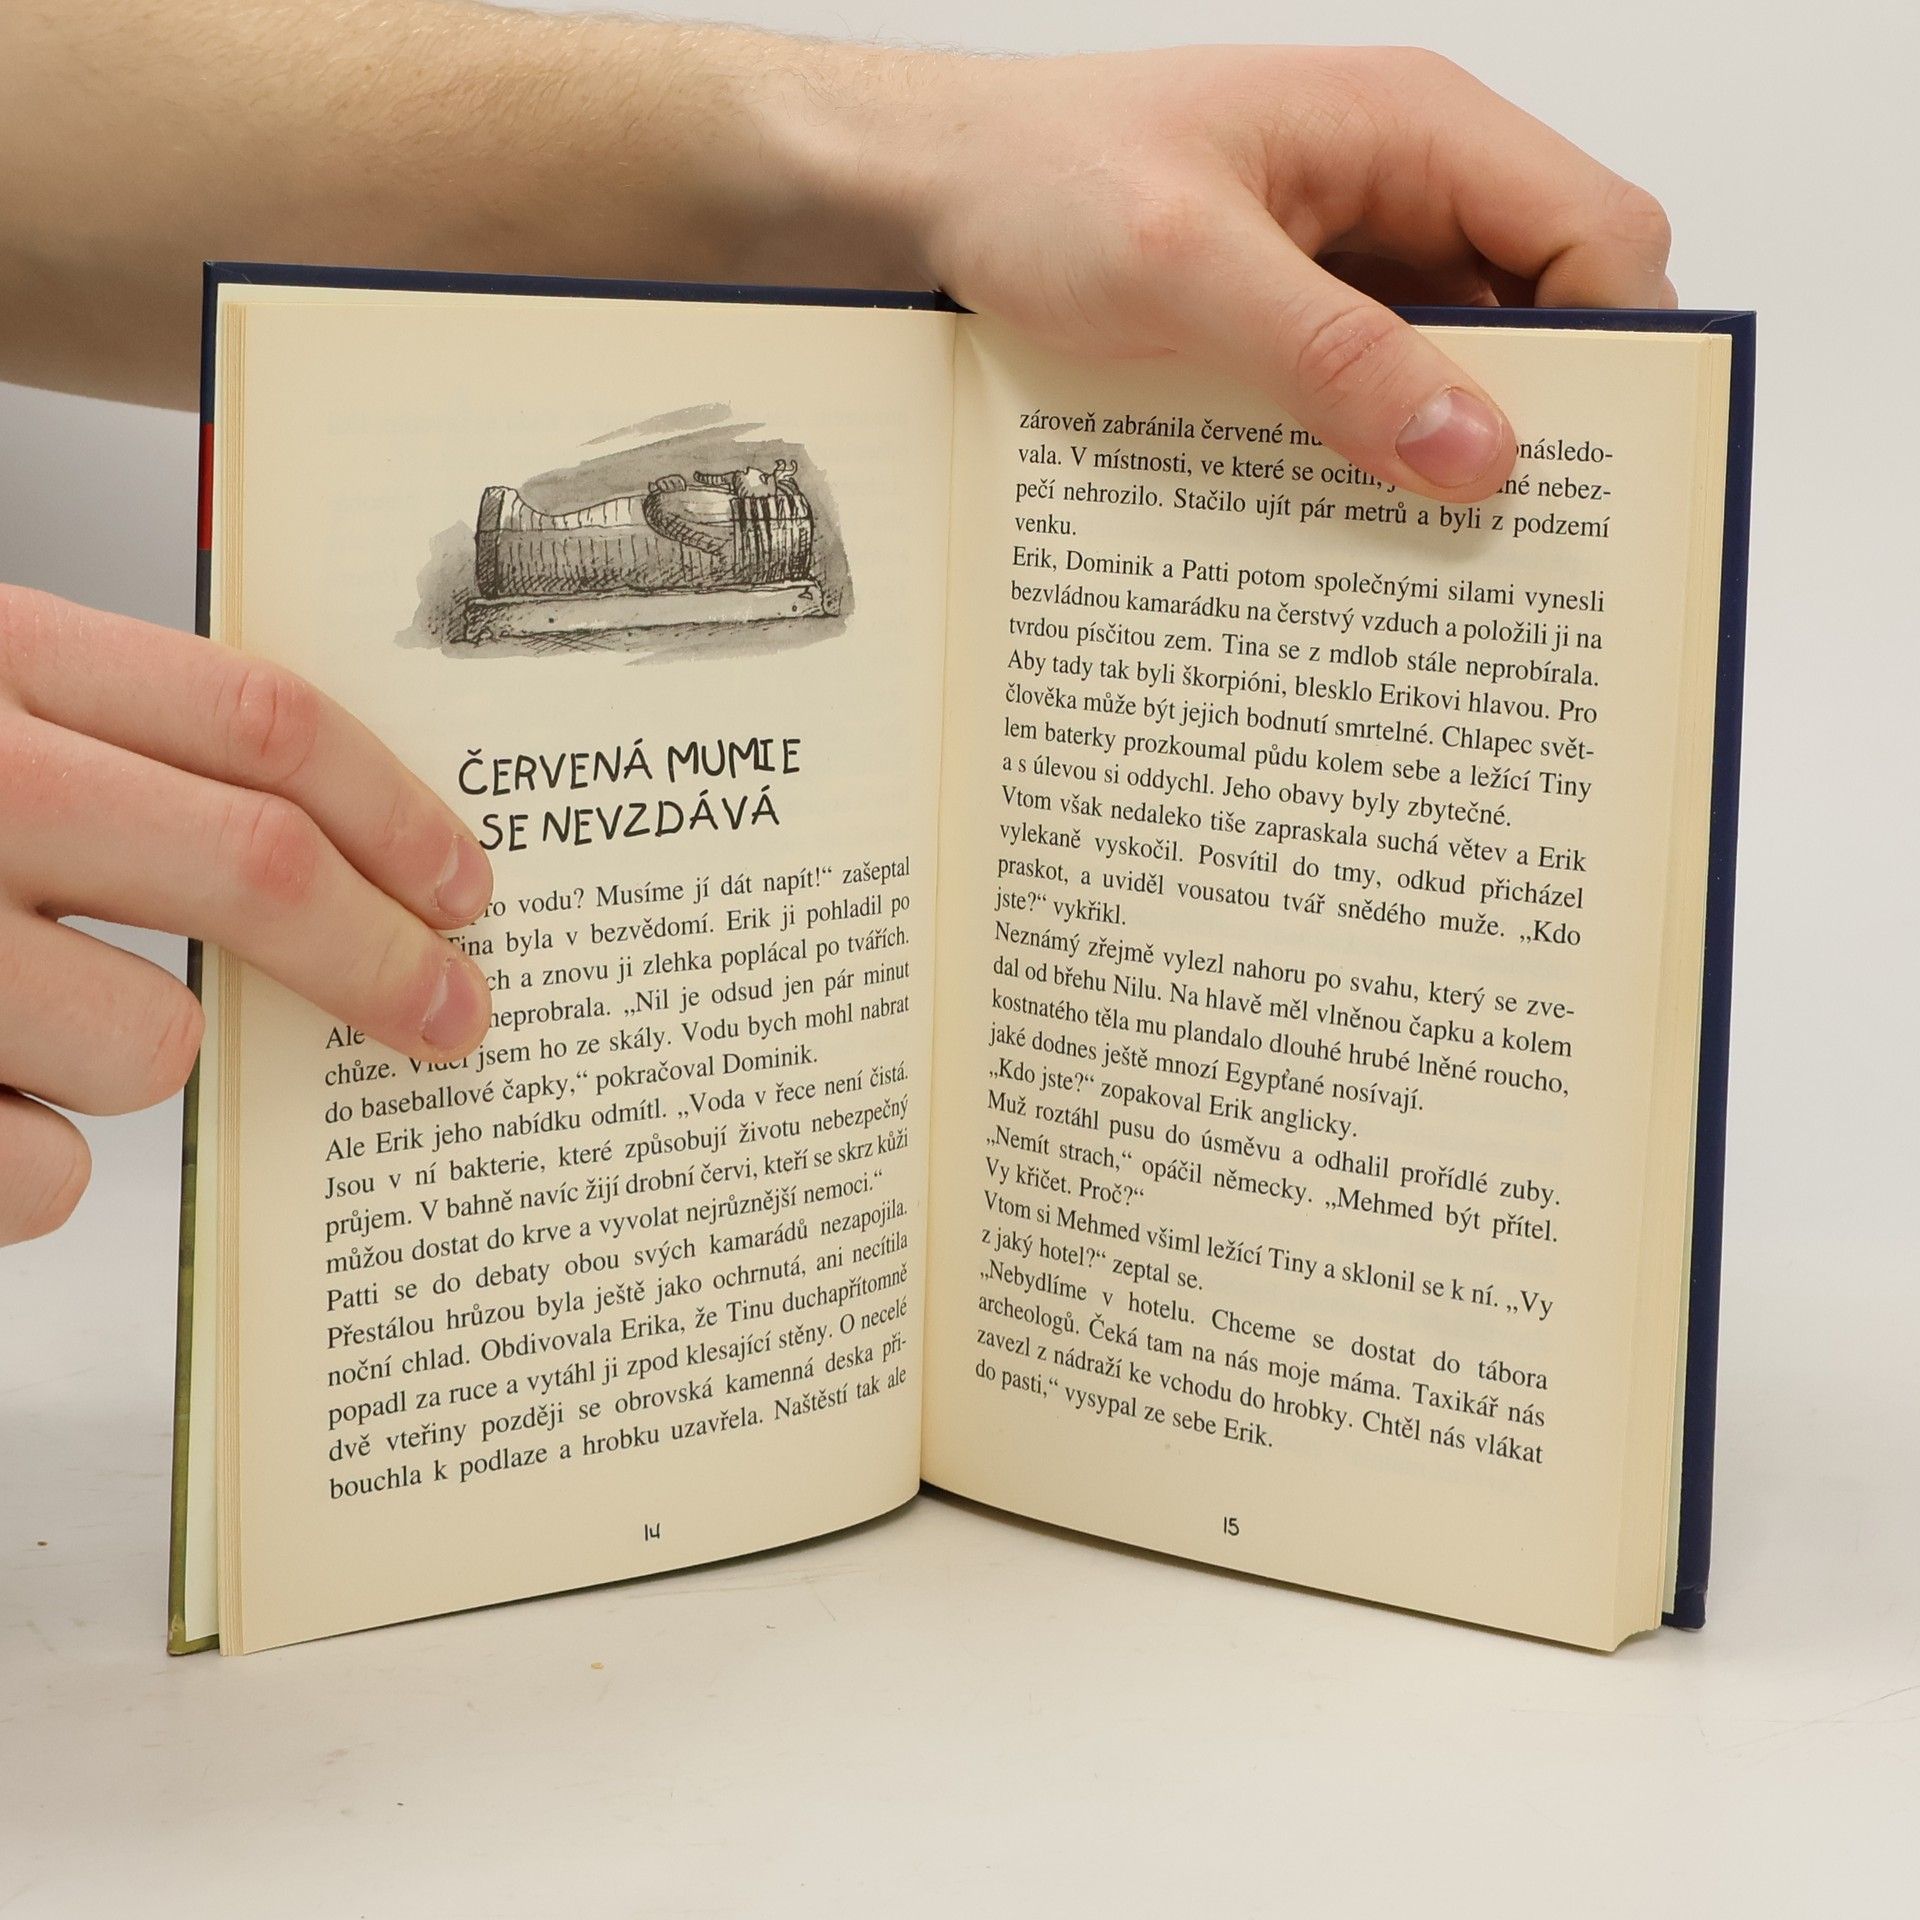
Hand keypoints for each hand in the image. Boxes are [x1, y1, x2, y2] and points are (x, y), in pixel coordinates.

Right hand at [0, 587, 492, 1245]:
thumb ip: (107, 749)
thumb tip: (328, 852)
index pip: (255, 721)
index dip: (394, 810)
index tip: (467, 885)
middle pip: (249, 871)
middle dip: (381, 958)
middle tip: (451, 1014)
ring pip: (144, 1045)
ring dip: (126, 1056)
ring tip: (15, 1021)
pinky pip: (42, 1175)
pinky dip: (21, 1160)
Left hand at [851, 44, 1673, 498]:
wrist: (929, 197)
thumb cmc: (1037, 182)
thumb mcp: (1184, 268)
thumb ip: (1330, 353)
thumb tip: (1474, 448)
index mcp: (1413, 129)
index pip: (1595, 230)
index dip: (1619, 348)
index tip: (1585, 469)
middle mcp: (1403, 190)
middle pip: (1544, 312)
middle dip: (1538, 422)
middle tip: (1511, 545)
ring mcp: (1351, 261)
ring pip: (1457, 368)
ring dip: (1445, 456)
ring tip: (1430, 559)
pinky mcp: (1296, 323)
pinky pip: (1372, 396)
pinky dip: (1372, 460)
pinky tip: (1347, 527)